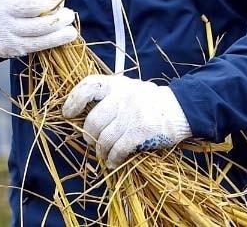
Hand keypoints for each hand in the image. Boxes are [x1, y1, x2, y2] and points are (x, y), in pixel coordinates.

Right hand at [0, 0, 77, 57]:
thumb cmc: (8, 1)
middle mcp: (1, 8)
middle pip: (34, 6)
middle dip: (55, 5)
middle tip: (64, 5)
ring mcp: (6, 29)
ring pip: (40, 26)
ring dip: (60, 22)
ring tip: (68, 17)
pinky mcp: (13, 46)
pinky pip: (39, 43)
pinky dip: (58, 38)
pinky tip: (69, 33)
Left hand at [62, 74, 191, 168]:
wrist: (180, 108)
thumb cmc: (149, 101)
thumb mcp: (129, 88)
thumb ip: (109, 95)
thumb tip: (83, 109)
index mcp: (116, 84)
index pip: (88, 86)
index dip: (73, 100)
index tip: (67, 113)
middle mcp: (122, 97)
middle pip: (93, 120)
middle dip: (89, 135)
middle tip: (91, 141)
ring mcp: (131, 114)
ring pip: (104, 138)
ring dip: (100, 150)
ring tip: (103, 154)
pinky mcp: (140, 131)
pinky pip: (118, 149)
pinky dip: (113, 158)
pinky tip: (114, 161)